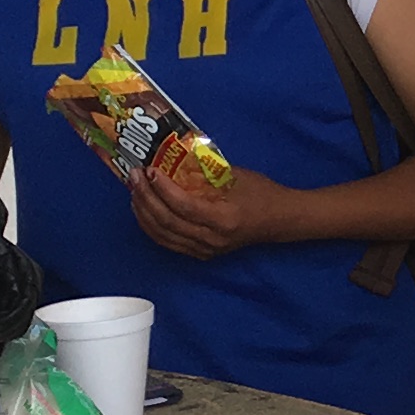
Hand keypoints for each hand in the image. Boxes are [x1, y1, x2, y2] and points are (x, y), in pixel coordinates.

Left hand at [130, 158, 302, 261]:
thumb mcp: (236, 176)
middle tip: (135, 176)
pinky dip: (151, 226)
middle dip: (146, 197)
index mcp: (224, 219)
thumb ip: (204, 173)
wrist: (279, 220)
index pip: (184, 206)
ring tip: (135, 191)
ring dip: (144, 212)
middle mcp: (212, 239)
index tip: (151, 171)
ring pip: (163, 234)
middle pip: (168, 222)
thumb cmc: (261, 193)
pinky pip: (168, 242)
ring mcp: (205, 249)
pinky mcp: (201, 253)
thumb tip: (172, 161)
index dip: (163, 189)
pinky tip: (144, 210)